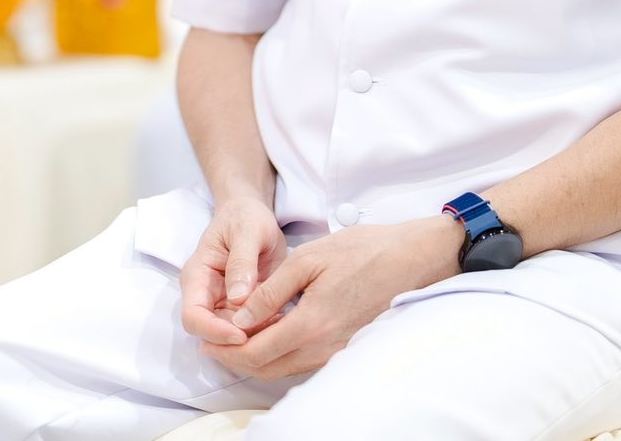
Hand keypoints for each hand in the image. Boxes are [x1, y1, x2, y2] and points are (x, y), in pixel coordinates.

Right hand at [180, 197, 287, 346]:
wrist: (252, 214)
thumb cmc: (244, 217)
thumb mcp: (247, 231)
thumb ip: (241, 262)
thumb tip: (238, 298)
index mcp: (197, 276)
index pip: (193, 317)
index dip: (214, 332)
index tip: (241, 335)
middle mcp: (206, 295)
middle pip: (212, 334)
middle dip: (239, 338)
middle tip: (271, 332)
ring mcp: (224, 304)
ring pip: (233, 335)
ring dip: (256, 336)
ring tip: (283, 322)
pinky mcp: (243, 308)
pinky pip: (251, 328)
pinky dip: (266, 329)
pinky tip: (285, 318)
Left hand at [202, 217, 458, 380]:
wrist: (413, 259)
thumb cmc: (363, 250)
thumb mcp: (308, 259)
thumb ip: (270, 292)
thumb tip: (241, 318)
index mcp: (310, 324)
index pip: (256, 353)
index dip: (227, 352)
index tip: (207, 342)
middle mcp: (323, 347)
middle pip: (267, 368)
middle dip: (236, 360)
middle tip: (214, 345)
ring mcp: (337, 351)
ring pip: (285, 367)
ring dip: (257, 357)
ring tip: (238, 336)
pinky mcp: (346, 346)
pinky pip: (304, 360)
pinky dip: (280, 353)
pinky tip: (272, 332)